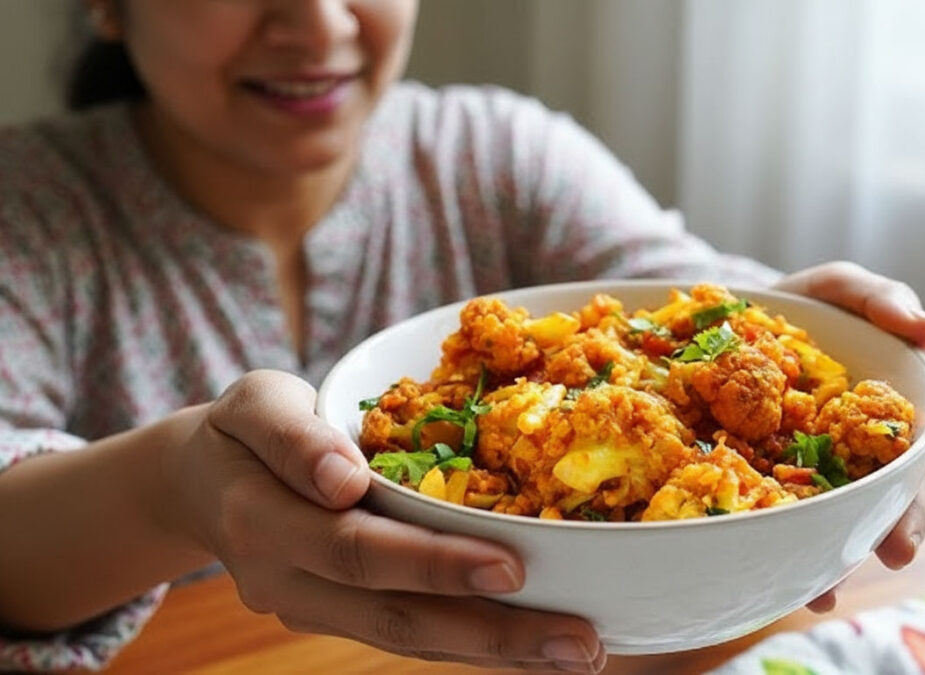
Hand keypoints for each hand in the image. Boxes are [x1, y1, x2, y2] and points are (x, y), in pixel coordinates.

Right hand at [162, 370, 605, 672]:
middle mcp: (288, 583)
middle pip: (395, 617)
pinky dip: (474, 644)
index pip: (358, 549)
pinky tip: (534, 647)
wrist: (201, 484)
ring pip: (409, 640)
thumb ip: (293, 436)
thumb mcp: (254, 404)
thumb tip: (344, 478)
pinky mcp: (340, 617)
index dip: (434, 563)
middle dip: (491, 633)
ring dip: (496, 654)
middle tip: (579, 642)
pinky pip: (410, 636)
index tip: (512, 567)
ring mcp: (314, 610)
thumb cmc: (242, 432)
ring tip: (579, 655)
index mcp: (264, 521)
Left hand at [773, 262, 924, 611]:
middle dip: (903, 519)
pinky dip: (796, 559)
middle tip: (898, 547)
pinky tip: (795, 585)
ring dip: (844, 554)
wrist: (720, 329)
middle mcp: (862, 445)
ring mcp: (818, 471)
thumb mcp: (832, 289)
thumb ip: (875, 297)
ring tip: (833, 585)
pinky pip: (788, 526)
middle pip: (896, 487)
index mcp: (888, 400)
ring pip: (846, 518)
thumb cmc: (794, 310)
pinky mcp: (773, 487)